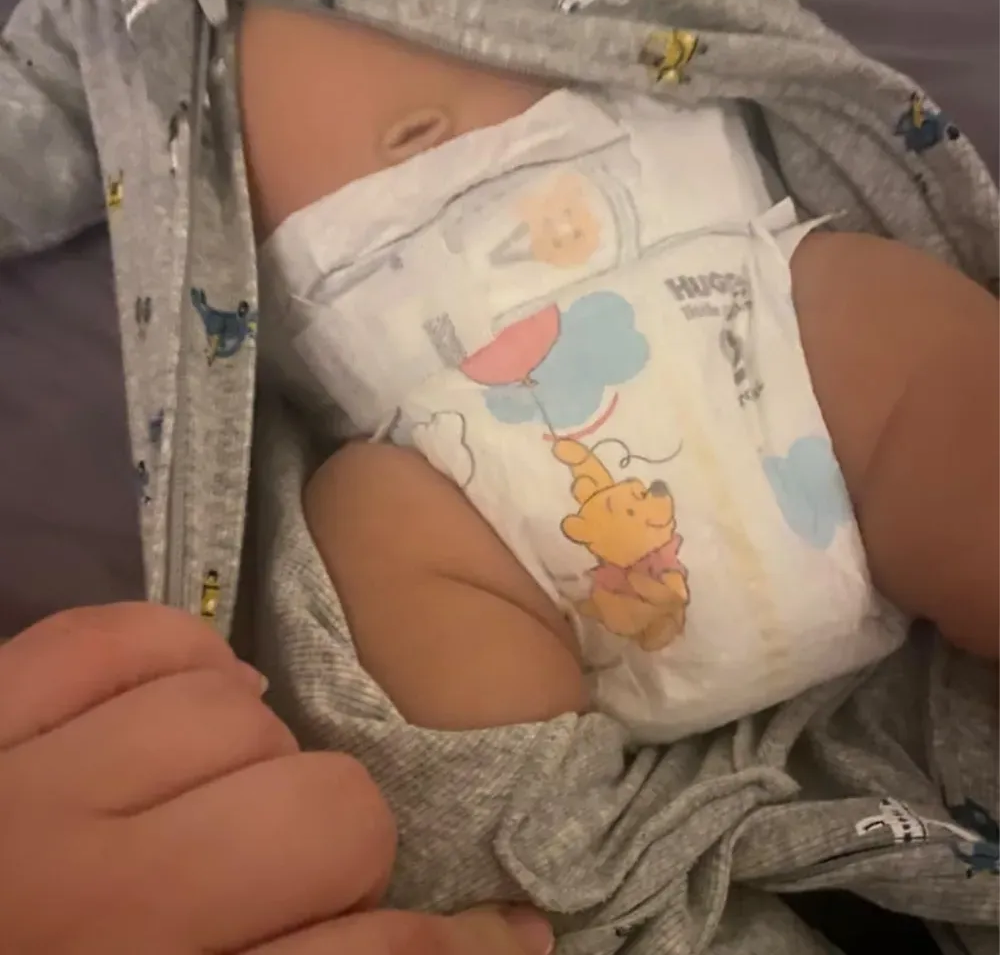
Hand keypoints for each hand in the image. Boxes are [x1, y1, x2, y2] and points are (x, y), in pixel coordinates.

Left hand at [0, 604, 553, 953]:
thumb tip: (502, 942)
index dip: (456, 947)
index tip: (494, 935)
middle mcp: (86, 910)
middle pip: (325, 816)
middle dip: (345, 851)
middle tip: (293, 885)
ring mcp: (17, 798)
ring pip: (233, 717)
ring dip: (253, 763)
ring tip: (216, 804)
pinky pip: (122, 635)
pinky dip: (180, 659)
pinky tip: (186, 704)